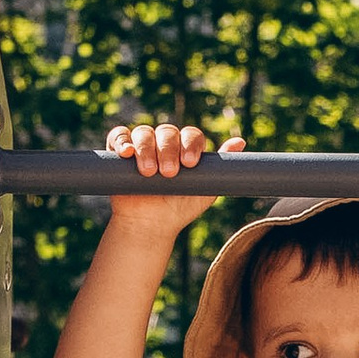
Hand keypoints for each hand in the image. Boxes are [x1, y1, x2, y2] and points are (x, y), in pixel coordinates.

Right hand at [100, 120, 235, 233]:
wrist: (151, 225)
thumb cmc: (180, 208)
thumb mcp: (206, 189)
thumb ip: (221, 166)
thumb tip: (240, 141)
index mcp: (185, 148)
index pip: (190, 135)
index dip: (190, 145)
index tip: (189, 164)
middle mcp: (164, 143)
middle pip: (167, 132)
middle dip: (168, 150)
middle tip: (169, 173)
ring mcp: (141, 146)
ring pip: (143, 132)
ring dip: (146, 149)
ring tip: (149, 172)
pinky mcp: (119, 152)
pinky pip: (118, 136)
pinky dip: (121, 141)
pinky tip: (126, 153)